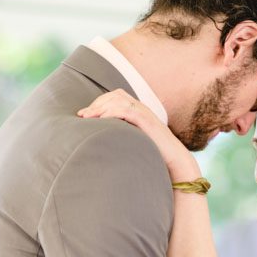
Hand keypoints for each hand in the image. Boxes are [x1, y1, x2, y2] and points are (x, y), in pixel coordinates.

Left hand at [78, 89, 201, 182]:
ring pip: (119, 100)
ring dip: (100, 107)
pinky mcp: (147, 121)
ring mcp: (145, 113)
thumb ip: (122, 136)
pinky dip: (112, 113)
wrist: (174, 161)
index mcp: (138, 111)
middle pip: (115, 95)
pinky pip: (127, 110)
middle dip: (96, 103)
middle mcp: (142, 108)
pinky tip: (101, 120)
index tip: (84, 114)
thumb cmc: (154, 155)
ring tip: (87, 117)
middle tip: (82, 115)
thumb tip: (102, 142)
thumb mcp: (134, 141)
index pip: (115, 96)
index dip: (98, 102)